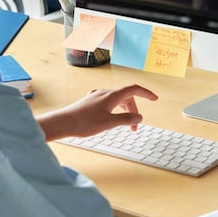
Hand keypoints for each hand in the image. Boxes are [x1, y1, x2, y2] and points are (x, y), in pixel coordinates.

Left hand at [35, 84, 157, 140]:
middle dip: (134, 110)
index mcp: (111, 95)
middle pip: (125, 96)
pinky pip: (107, 102)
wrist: (62, 123)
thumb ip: (126, 119)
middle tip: (135, 128)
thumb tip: (139, 117)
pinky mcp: (89, 102)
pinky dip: (114, 109)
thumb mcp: (109, 123)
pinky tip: (109, 116)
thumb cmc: (84, 123)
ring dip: (124, 111)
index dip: (146, 93)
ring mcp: (96, 96)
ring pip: (116, 100)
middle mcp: (104, 93)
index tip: (155, 98)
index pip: (133, 89)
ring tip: (124, 125)